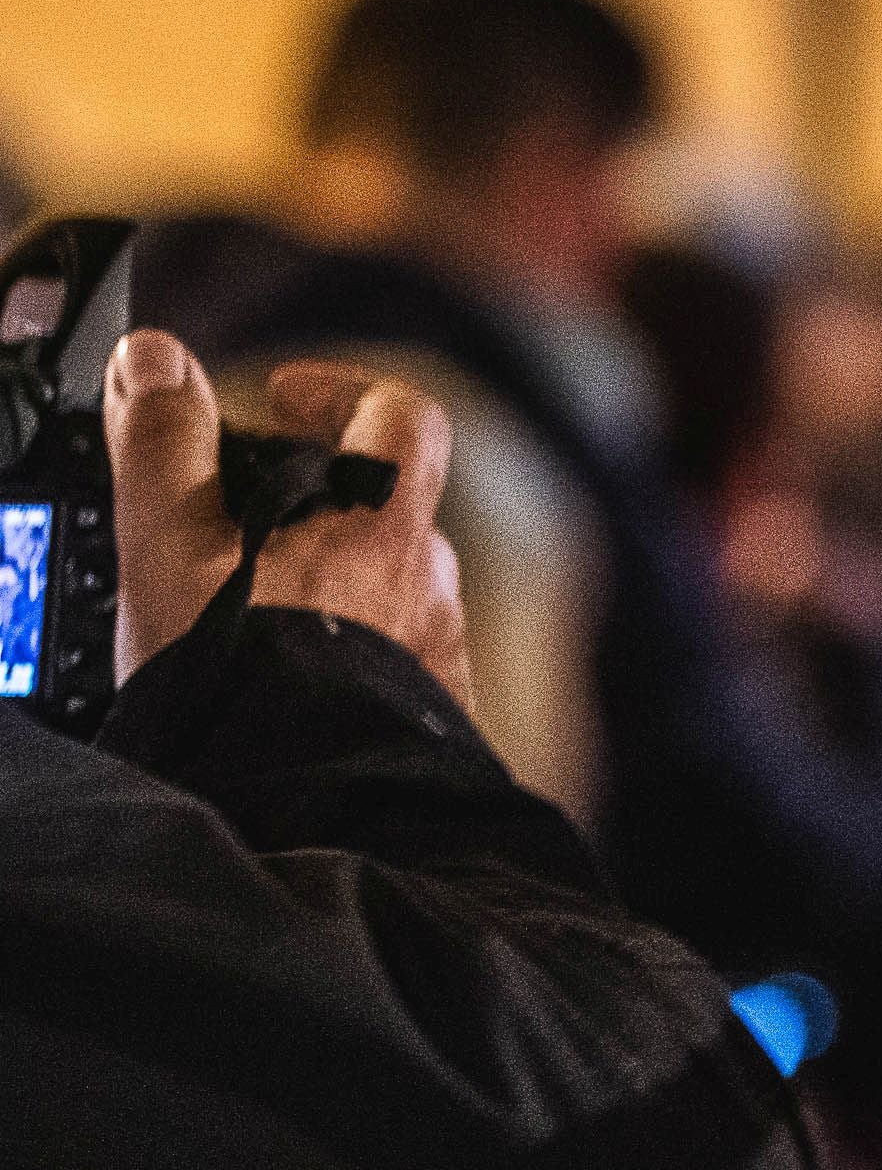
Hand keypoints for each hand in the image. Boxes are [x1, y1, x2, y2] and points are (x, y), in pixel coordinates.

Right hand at [103, 331, 471, 708]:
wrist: (297, 808)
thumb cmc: (239, 679)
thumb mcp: (174, 546)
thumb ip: (167, 445)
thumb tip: (157, 360)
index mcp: (383, 521)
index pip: (400, 415)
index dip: (343, 392)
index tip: (287, 398)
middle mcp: (429, 580)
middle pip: (386, 506)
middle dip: (317, 502)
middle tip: (240, 521)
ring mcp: (436, 649)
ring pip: (390, 589)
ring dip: (332, 585)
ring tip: (248, 611)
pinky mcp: (428, 714)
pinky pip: (394, 662)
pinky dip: (349, 654)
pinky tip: (292, 679)